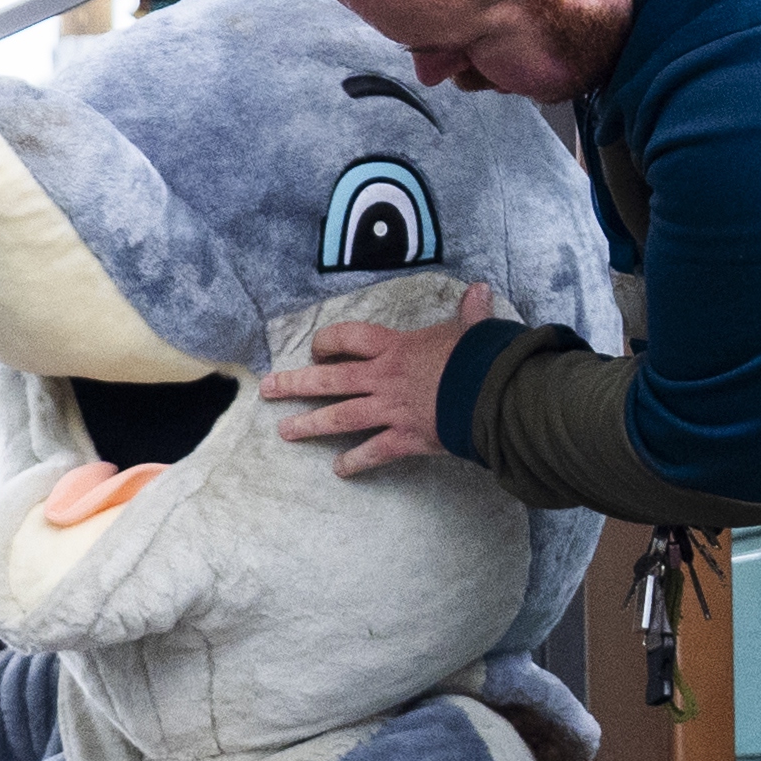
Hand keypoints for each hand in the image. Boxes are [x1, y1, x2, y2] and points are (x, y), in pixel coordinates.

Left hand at [259, 280, 495, 477]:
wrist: (492, 393)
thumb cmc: (481, 358)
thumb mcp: (473, 330)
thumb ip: (470, 313)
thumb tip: (479, 291)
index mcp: (396, 347)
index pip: (350, 338)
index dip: (328, 341)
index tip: (316, 348)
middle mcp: (384, 377)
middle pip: (331, 378)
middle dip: (296, 383)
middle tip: (268, 390)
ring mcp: (390, 410)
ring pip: (340, 416)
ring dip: (311, 424)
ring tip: (285, 431)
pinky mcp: (405, 438)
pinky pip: (373, 452)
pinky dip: (355, 462)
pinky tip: (338, 470)